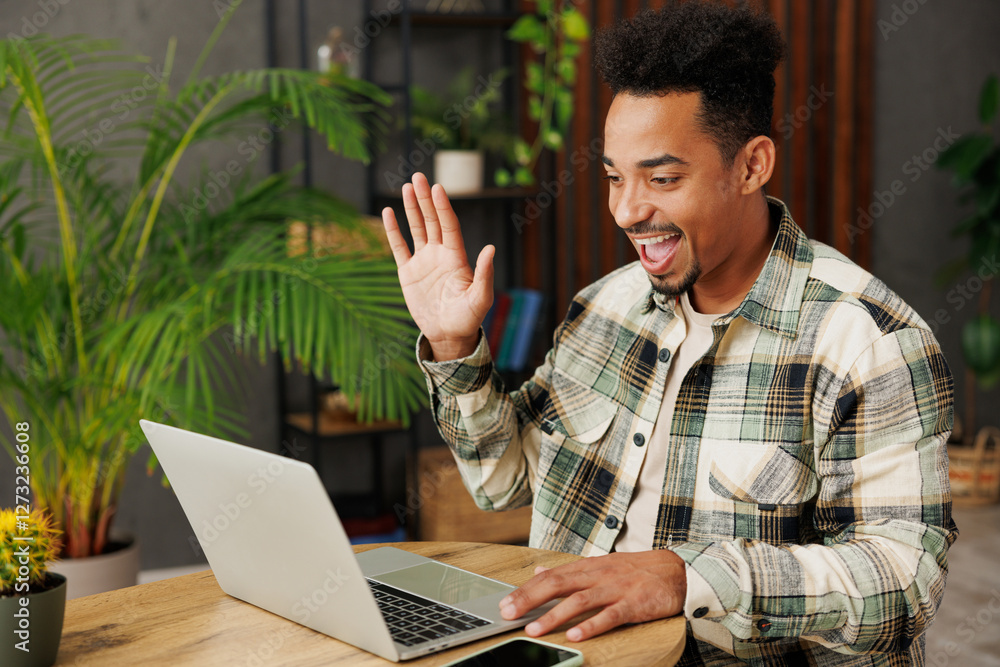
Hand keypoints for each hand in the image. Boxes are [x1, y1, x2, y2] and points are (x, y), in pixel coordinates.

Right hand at [382, 172, 493, 360]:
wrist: (448, 335)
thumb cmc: (468, 318)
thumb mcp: (480, 298)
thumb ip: (484, 274)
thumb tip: (490, 249)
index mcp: (456, 257)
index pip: (449, 225)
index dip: (443, 207)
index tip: (437, 188)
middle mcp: (439, 254)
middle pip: (432, 220)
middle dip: (425, 199)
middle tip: (418, 177)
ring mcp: (423, 261)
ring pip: (416, 228)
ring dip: (411, 208)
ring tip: (406, 187)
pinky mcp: (408, 273)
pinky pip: (399, 247)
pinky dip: (393, 230)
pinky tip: (388, 213)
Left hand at [498, 550, 685, 641]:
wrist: (677, 569)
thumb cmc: (637, 570)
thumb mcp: (600, 565)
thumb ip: (570, 571)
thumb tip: (539, 572)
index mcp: (589, 567)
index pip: (550, 577)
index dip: (526, 590)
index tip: (505, 602)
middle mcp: (598, 576)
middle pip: (558, 585)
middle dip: (530, 599)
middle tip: (509, 613)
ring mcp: (616, 589)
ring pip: (580, 601)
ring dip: (555, 615)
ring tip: (534, 629)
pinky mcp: (634, 604)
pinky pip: (611, 616)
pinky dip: (592, 625)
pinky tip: (576, 635)